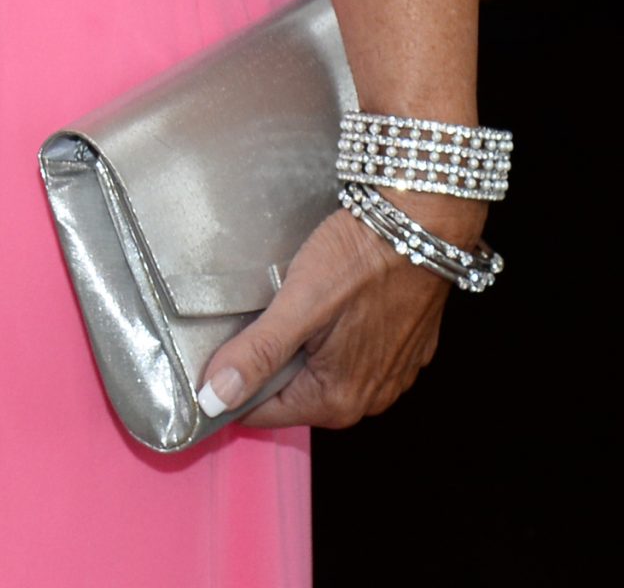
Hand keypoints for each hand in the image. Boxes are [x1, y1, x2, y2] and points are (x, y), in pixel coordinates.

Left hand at [198, 197, 478, 427]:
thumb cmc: (361, 259)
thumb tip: (213, 398)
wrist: (423, 224)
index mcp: (337, 400)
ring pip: (320, 371)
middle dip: (266, 360)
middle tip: (255, 312)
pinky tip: (326, 300)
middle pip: (291, 392)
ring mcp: (390, 375)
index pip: (260, 411)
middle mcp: (368, 399)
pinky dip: (330, 335)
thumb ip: (257, 353)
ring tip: (290, 301)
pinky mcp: (402, 350)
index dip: (230, 384)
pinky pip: (350, 354)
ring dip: (299, 345)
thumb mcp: (298, 303)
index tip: (213, 351)